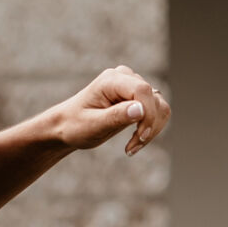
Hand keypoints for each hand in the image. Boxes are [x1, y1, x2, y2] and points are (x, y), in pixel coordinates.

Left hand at [51, 66, 169, 157]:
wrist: (68, 126)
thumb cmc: (75, 125)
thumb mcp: (92, 125)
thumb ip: (115, 116)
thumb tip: (140, 109)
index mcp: (111, 80)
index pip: (142, 90)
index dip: (147, 114)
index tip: (139, 137)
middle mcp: (125, 78)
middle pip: (154, 99)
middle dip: (148, 126)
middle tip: (132, 148)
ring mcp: (133, 86)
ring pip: (159, 105)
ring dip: (152, 129)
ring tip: (133, 147)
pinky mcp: (138, 97)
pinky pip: (157, 111)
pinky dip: (151, 128)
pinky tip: (136, 141)